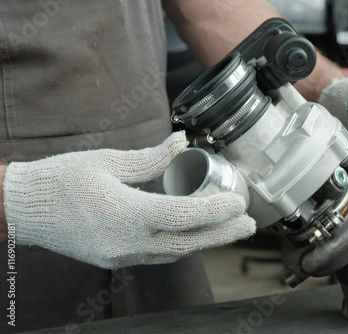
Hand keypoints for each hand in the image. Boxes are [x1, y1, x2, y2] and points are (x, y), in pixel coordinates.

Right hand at [3, 132, 255, 268]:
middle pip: (188, 243)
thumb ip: (151, 157)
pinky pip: (158, 255)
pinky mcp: (116, 259)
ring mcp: (121, 255)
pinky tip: (194, 234)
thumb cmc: (61, 180)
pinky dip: (181, 244)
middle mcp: (127, 241)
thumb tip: (182, 142)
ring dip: (205, 241)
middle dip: (223, 234)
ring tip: (228, 228)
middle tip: (249, 224)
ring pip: (175, 253)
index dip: (217, 210)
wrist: (24, 209)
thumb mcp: (108, 160)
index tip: (239, 202)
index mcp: (126, 213)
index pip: (184, 215)